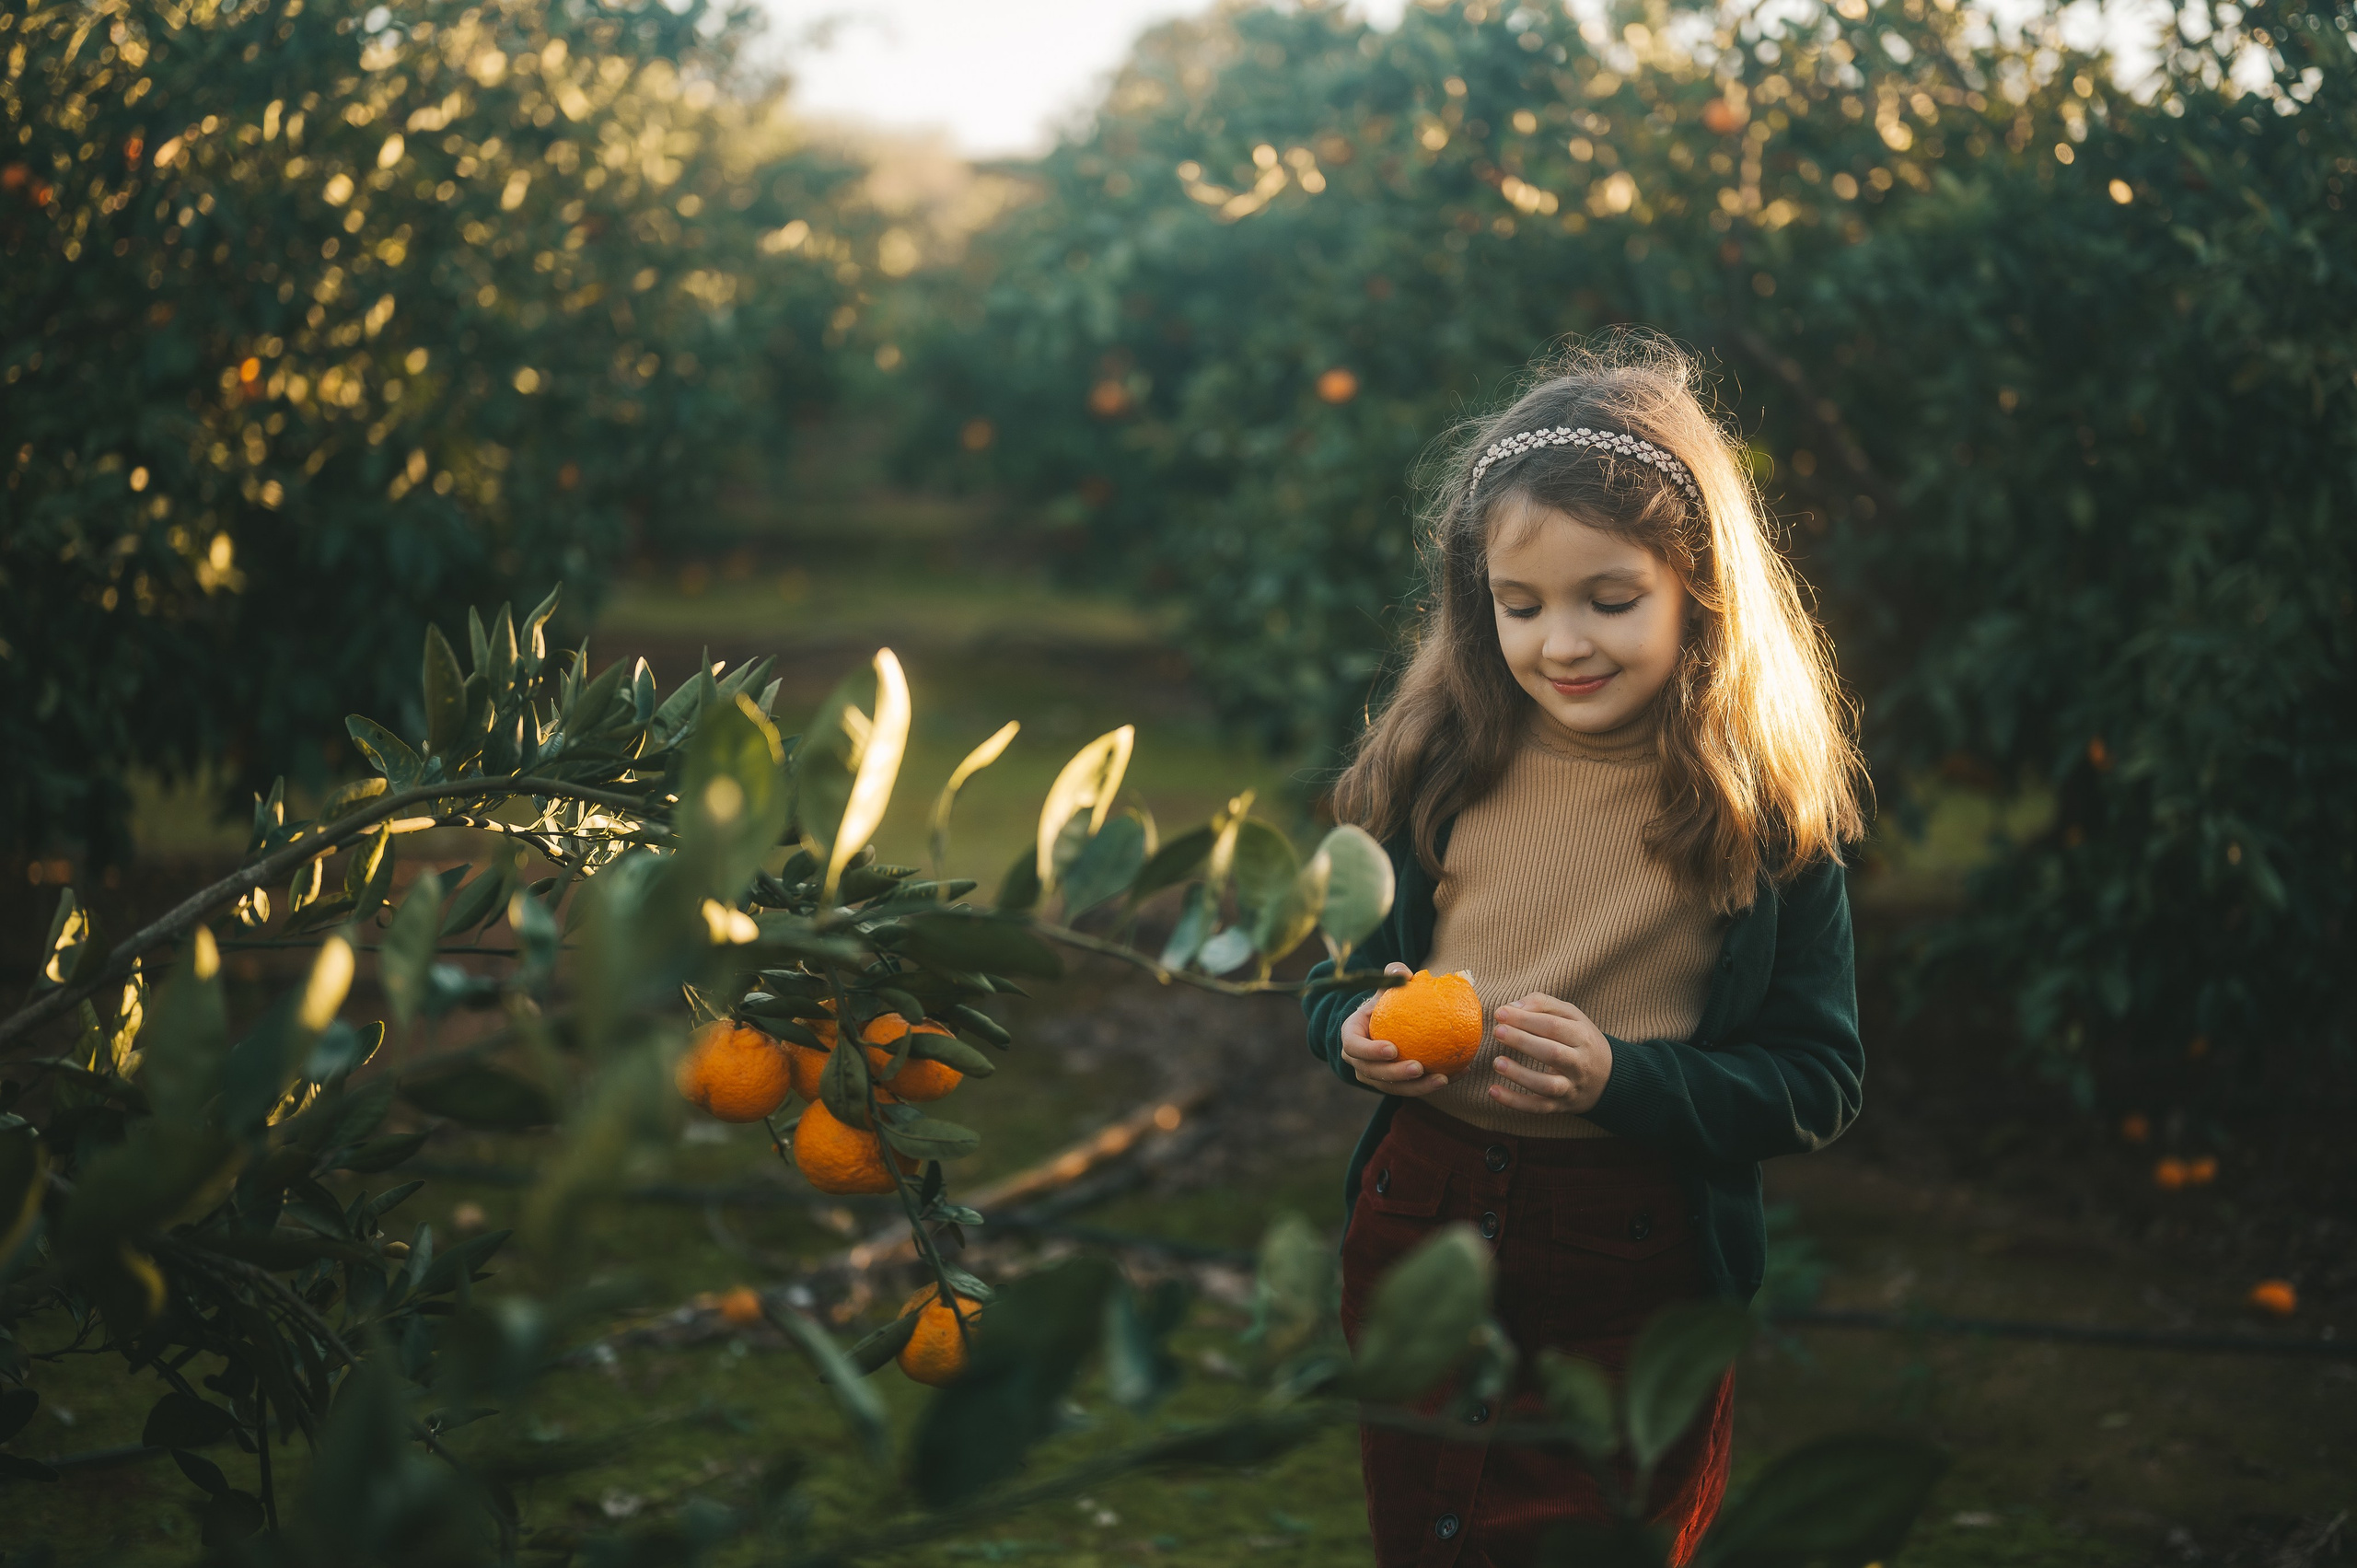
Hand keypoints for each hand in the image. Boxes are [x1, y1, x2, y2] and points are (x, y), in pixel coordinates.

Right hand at [1338, 963, 1453, 1097]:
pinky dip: (1434, 1083)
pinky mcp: (1394, 1085)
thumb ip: (1394, 976)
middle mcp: (1358, 1061)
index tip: (1392, 1048)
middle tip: (1419, 1068)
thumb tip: (1402, 972)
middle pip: (1373, 1072)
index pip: (1353, 1046)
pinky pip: (1412, 1088)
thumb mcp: (1387, 987)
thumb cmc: (1387, 1002)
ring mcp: (1374, 1077)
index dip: (1369, 1051)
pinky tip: (1459, 1073)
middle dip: (1395, 1074)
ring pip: (1393, 1088)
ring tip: (1443, 1078)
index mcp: (1352, 1036)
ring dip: (1418, 1087)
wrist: (1388, 1024)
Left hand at [1489, 994, 1612, 1114]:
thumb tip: (1512, 1006)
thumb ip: (1543, 1004)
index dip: (1525, 1019)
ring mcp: (1570, 1087)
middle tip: (1498, 1031)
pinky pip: (1537, 1107)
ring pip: (1546, 1085)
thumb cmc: (1581, 1040)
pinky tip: (1493, 1091)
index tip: (1500, 1013)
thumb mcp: (1572, 1016)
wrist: (1608, 1078)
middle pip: (1552, 1053)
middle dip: (1522, 1041)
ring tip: (1496, 1062)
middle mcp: (1579, 1064)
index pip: (1553, 1026)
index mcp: (1582, 1037)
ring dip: (1519, 1075)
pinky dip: (1514, 1102)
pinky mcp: (1560, 1106)